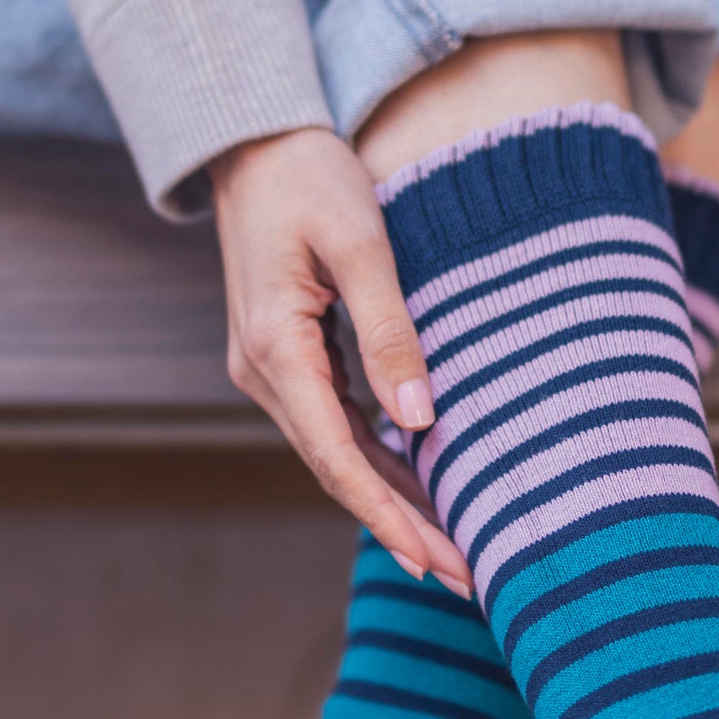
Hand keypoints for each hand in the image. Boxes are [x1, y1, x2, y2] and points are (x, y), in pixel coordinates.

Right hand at [210, 127, 472, 596]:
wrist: (251, 139)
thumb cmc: (307, 175)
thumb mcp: (358, 240)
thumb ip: (390, 327)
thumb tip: (419, 419)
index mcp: (276, 350)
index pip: (337, 458)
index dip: (388, 517)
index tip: (435, 562)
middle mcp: (265, 373)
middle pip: (340, 472)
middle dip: (403, 528)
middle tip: (468, 579)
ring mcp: (272, 370)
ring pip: (339, 456)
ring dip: (394, 504)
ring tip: (454, 550)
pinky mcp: (289, 358)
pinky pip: (336, 427)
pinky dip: (379, 465)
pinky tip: (421, 490)